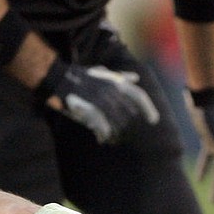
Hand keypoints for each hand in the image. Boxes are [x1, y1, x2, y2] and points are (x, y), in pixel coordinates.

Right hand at [41, 61, 158, 143]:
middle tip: (123, 137)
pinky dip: (104, 133)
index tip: (154, 120)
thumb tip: (136, 77)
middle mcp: (111, 90)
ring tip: (113, 140)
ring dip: (116, 133)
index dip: (148, 108)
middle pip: (128, 114)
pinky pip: (102, 125)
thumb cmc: (81, 77)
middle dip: (127, 127)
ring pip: (117, 122)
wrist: (59, 78)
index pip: (139, 95)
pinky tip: (102, 139)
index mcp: (116, 81)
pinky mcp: (89, 108)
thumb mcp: (102, 73)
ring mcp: (100, 99)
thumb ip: (120, 77)